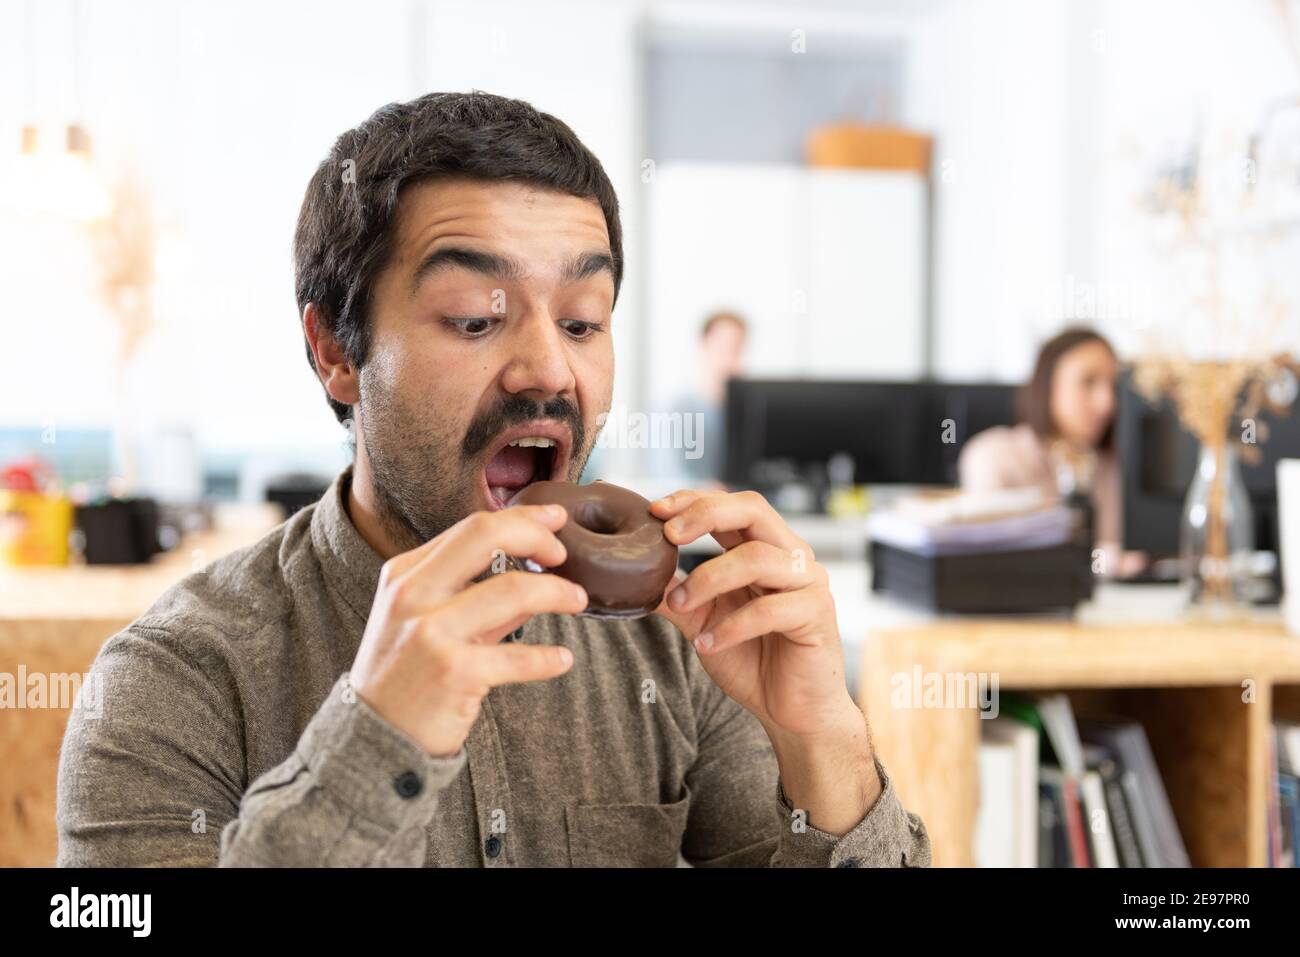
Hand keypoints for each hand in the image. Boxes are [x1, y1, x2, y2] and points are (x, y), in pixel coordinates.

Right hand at [349, 505, 586, 756]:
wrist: (375, 739)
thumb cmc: (405, 677)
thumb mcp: (430, 625)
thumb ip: (480, 599)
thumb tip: (537, 580)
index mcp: (405, 574)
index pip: (472, 527)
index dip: (522, 519)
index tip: (553, 521)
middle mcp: (414, 595)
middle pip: (486, 535)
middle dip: (537, 537)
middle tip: (564, 555)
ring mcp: (432, 632)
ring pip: (512, 589)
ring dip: (556, 593)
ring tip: (577, 601)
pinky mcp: (454, 672)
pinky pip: (518, 656)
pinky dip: (547, 658)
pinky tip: (562, 660)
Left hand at [650, 489, 859, 740]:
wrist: (791, 711)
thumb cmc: (752, 659)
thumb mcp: (702, 621)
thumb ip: (676, 594)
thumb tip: (633, 575)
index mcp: (764, 548)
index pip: (731, 505)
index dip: (694, 501)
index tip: (656, 512)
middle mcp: (790, 556)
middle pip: (752, 510)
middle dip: (705, 515)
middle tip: (668, 536)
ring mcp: (808, 582)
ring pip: (756, 558)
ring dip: (708, 579)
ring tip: (680, 606)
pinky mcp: (817, 613)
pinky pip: (770, 609)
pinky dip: (731, 626)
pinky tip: (707, 644)